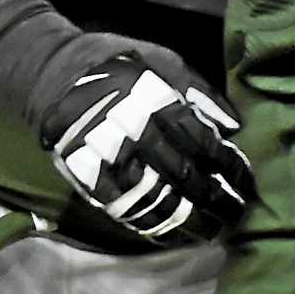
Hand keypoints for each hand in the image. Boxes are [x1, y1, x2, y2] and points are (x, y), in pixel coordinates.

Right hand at [35, 34, 252, 246]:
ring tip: (213, 231)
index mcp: (154, 102)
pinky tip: (174, 234)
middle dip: (217, 199)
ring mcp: (108, 158)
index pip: (204, 144)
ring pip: (157, 200)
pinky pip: (124, 209)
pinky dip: (152, 227)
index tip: (245, 182)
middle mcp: (133, 133)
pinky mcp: (86, 176)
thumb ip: (198, 91)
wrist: (49, 74)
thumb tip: (233, 127)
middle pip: (186, 177)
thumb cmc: (112, 63)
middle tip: (237, 213)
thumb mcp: (160, 59)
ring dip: (190, 221)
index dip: (230, 167)